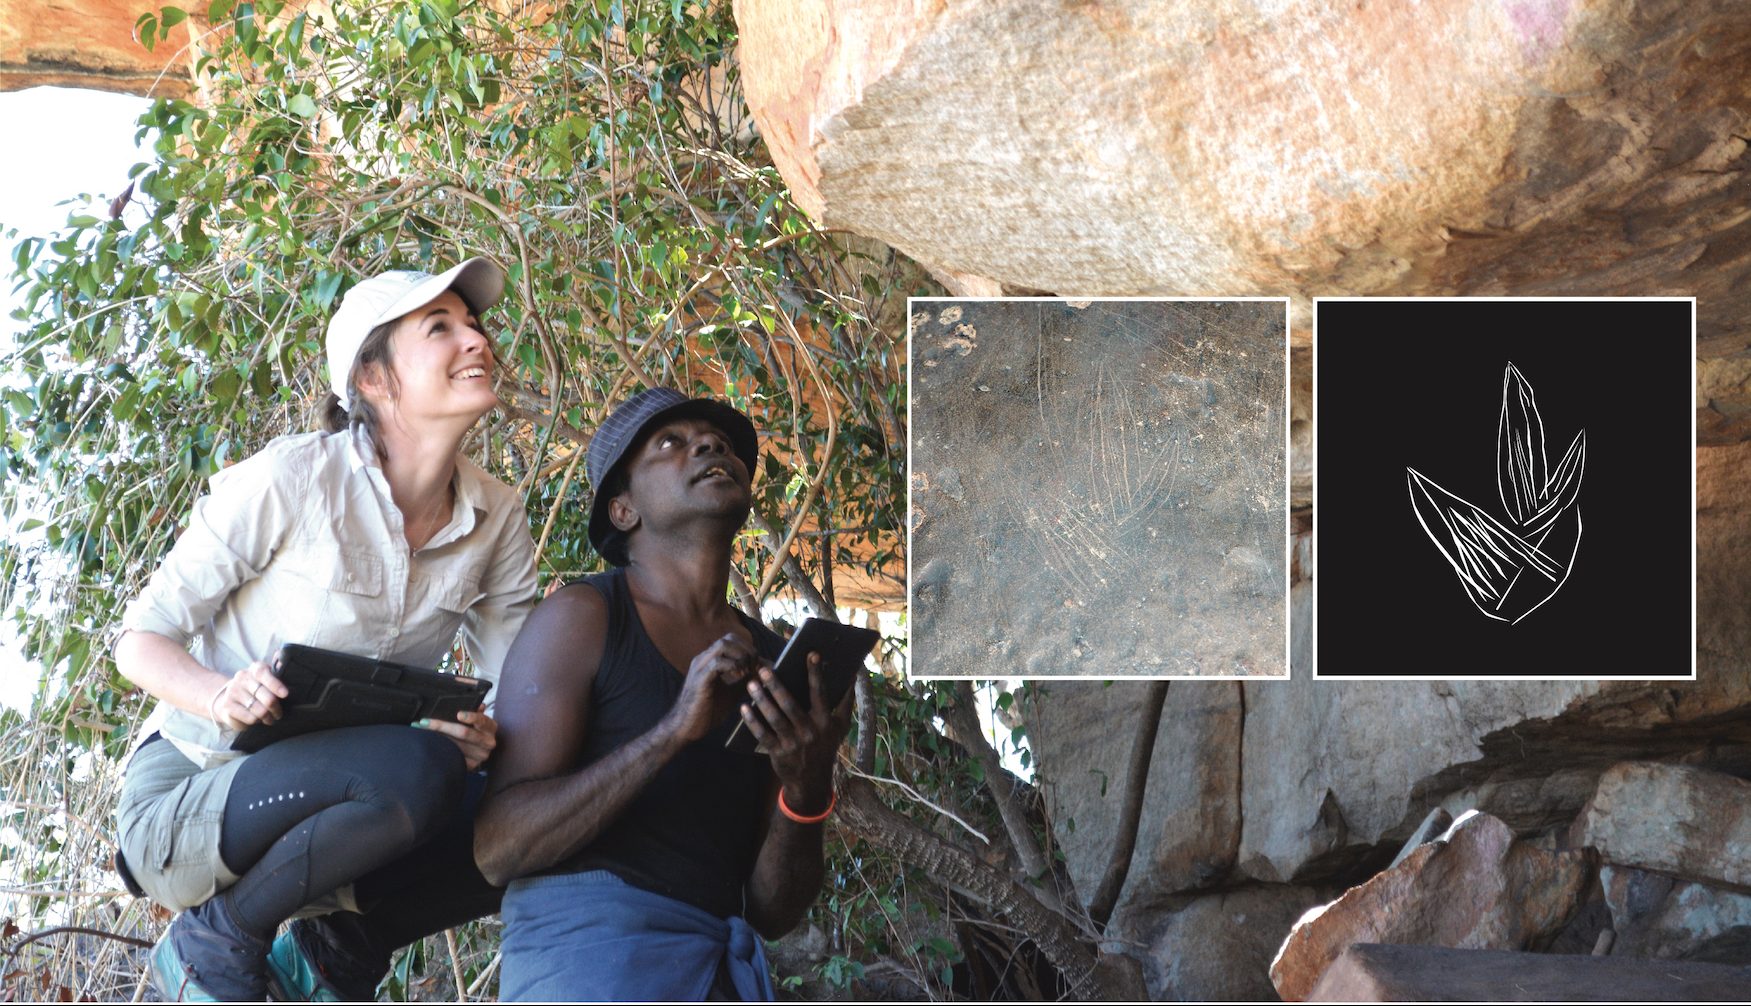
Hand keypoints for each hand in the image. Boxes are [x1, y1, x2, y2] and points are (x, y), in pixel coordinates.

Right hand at [209, 660, 288, 730]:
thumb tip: (281, 656)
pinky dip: (256, 722)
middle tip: (278, 714)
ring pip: (260, 711)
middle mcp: (242, 678)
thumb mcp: (264, 678)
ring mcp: (233, 692)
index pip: (263, 673)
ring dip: (267, 718)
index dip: (276, 684)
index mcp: (254, 669)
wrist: (225, 698)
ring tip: (268, 718)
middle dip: (276, 708)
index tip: (285, 694)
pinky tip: (256, 719)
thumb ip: (275, 672)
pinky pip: (250, 719)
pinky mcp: (227, 707)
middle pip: (267, 697)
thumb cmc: (253, 689)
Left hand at [418, 708, 498, 770]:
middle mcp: (488, 742)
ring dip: (436, 738)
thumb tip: (475, 703)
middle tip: (424, 721)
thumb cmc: (476, 729)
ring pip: (455, 746)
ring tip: (420, 731)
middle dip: (442, 726)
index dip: (471, 716)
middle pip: (464, 733)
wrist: (481, 749)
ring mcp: (480, 756)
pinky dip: (439, 750)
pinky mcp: (471, 766)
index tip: (458, 714)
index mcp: (490, 727)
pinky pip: (453, 758)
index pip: (482, 720)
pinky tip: (428, 745)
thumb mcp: (479, 718)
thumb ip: (475, 709)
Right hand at [666, 633, 759, 742]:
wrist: (685, 728)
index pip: (732, 640)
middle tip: (755, 667)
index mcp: (710, 661)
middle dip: (747, 650)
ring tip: (747, 672)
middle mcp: (704, 659)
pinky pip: (717, 663)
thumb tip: (765, 671)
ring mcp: (700, 667)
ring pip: (723, 645)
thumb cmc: (707, 711)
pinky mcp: (700, 679)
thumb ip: (745, 680)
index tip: (759, 665)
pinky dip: (733, 667)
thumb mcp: (732, 692)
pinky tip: (739, 678)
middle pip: (729, 638)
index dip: (749, 649)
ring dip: (741, 656)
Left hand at [741, 653, 851, 813]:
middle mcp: (810, 731)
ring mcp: (793, 743)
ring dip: (762, 700)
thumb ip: (846, 702)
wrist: (812, 781)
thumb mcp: (840, 727)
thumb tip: (852, 676)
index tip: (810, 654)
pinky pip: (763, 734)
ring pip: (775, 718)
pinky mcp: (779, 753)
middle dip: (776, 686)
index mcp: (825, 721)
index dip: (816, 673)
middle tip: (764, 670)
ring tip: (752, 684)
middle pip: (790, 704)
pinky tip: (744, 708)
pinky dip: (752, 721)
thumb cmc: (825, 747)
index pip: (820, 693)